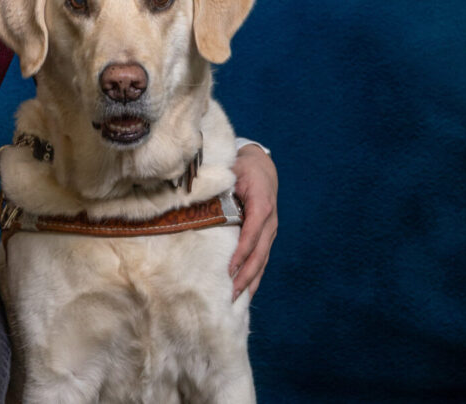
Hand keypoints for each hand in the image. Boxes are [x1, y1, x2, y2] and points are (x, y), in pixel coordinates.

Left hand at [230, 144, 277, 300]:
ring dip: (251, 281)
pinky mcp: (267, 235)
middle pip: (259, 254)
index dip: (241, 254)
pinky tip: (246, 290)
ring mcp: (270, 230)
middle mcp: (269, 221)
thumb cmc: (242, 168)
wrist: (262, 165)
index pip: (251, 234)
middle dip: (245, 276)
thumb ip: (218, 183)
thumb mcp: (231, 170)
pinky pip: (262, 257)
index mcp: (261, 205)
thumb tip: (195, 194)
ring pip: (262, 260)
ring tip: (237, 300)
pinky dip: (255, 275)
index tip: (229, 270)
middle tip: (230, 295)